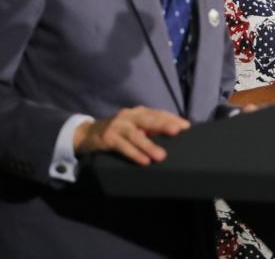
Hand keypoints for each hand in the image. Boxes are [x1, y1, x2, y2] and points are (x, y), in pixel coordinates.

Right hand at [73, 106, 189, 165]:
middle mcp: (128, 116)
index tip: (186, 126)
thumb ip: (149, 129)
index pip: (157, 113)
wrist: (87, 134)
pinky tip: (144, 161)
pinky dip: (134, 153)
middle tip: (177, 132)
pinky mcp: (107, 137)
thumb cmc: (117, 131)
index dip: (172, 118)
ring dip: (149, 145)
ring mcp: (117, 125)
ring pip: (136, 135)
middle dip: (163, 124)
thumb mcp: (134, 127)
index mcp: (138, 112)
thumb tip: (173, 133)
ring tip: (162, 156)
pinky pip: (123, 146)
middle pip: (148, 119)